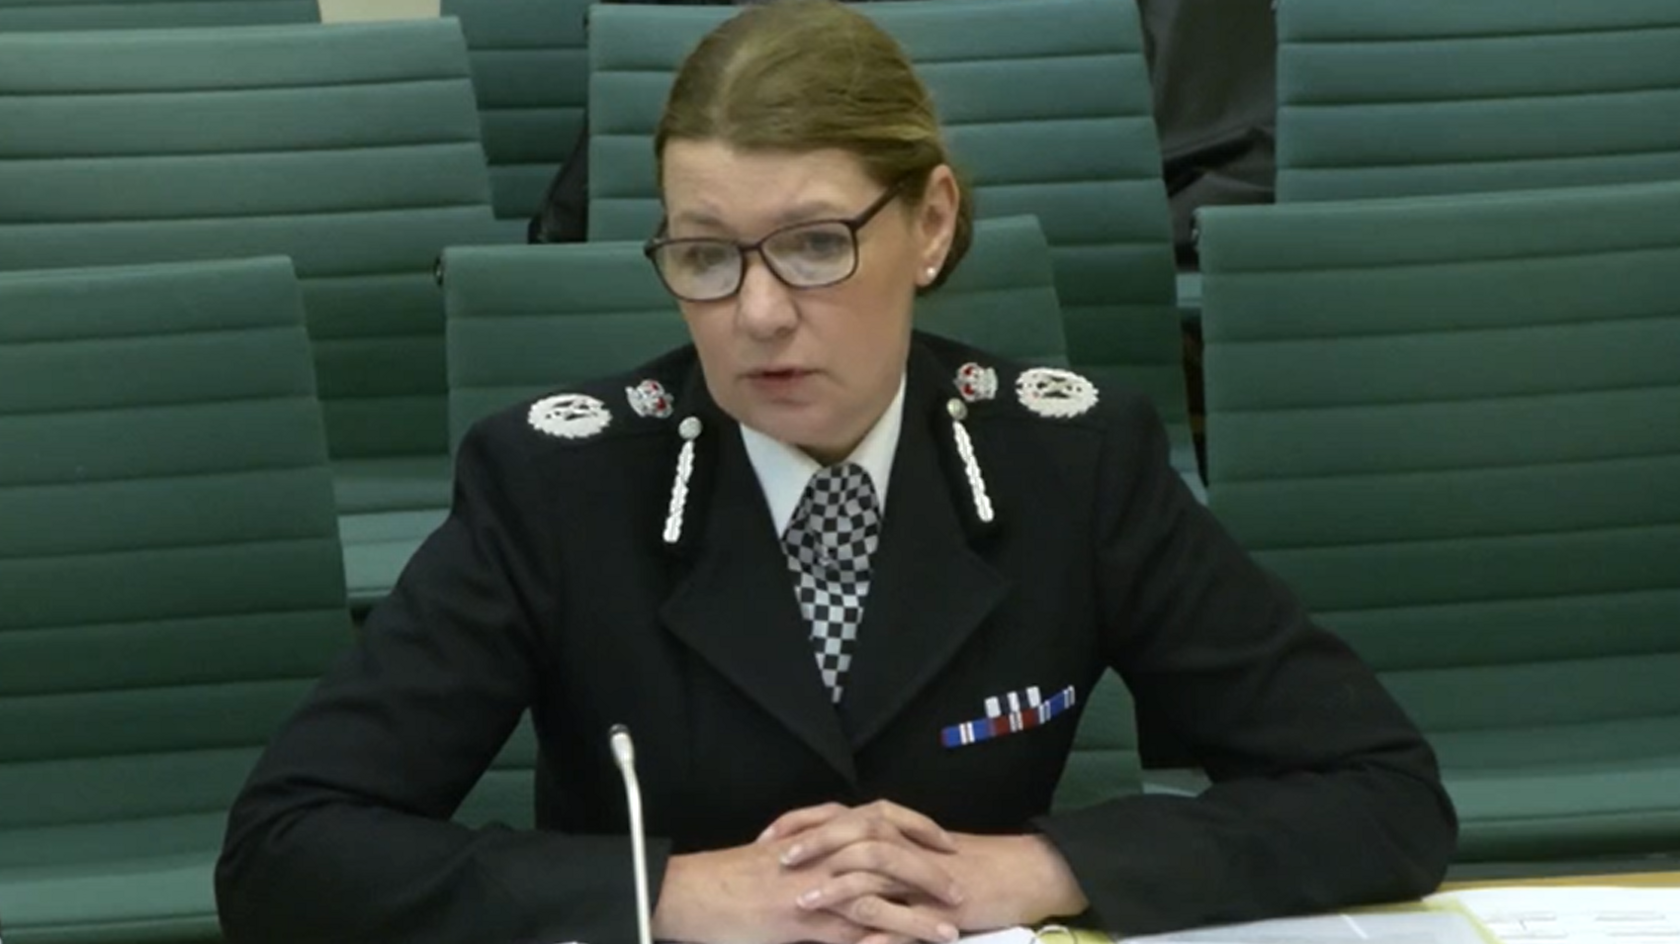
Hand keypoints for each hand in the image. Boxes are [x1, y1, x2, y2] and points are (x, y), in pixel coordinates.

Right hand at [651, 803, 963, 943]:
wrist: (688, 894)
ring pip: (881, 883)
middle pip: (888, 845)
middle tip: (959, 883)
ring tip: (952, 922)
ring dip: (921, 902)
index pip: (877, 816)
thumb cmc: (726, 880)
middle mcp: (820, 852)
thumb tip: (838, 859)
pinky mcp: (806, 920)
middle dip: (929, 864)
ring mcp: (815, 885)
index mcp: (815, 833)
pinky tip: (918, 942)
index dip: (915, 826)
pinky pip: (860, 922)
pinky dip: (895, 931)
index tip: (942, 841)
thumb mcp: (774, 856)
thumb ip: (810, 852)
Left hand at [767, 803, 1088, 941]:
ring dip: (835, 888)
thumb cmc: (965, 866)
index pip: (838, 817)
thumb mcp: (915, 854)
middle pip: (849, 833)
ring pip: (872, 870)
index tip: (768, 838)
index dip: (802, 824)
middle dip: (811, 846)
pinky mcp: (940, 903)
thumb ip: (876, 856)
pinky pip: (905, 916)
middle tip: (777, 860)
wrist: (1020, 873)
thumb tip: (833, 862)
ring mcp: (921, 873)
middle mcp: (905, 843)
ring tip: (804, 904)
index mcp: (895, 829)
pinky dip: (878, 929)